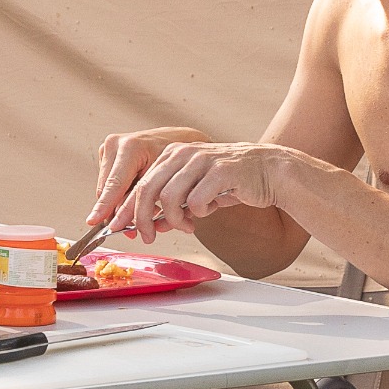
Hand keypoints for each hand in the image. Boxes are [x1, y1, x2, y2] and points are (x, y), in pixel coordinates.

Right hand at [85, 126, 206, 237]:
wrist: (178, 140)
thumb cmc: (176, 158)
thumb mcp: (163, 180)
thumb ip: (144, 199)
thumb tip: (128, 223)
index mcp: (130, 147)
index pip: (114, 184)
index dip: (105, 206)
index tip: (93, 221)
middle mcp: (115, 144)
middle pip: (106, 189)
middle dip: (117, 212)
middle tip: (132, 230)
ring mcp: (109, 148)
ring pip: (106, 188)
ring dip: (119, 204)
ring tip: (140, 212)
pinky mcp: (108, 154)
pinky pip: (109, 183)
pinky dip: (120, 194)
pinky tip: (135, 197)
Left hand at [111, 139, 281, 243]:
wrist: (269, 171)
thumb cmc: (230, 183)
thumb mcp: (194, 191)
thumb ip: (171, 204)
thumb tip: (148, 225)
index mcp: (172, 154)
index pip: (141, 182)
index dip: (128, 208)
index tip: (119, 227)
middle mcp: (183, 153)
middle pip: (148, 189)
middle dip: (142, 218)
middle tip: (147, 236)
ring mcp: (201, 160)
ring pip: (169, 197)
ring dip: (174, 219)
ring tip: (188, 224)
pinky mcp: (220, 170)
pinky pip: (196, 201)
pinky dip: (199, 212)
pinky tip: (210, 209)